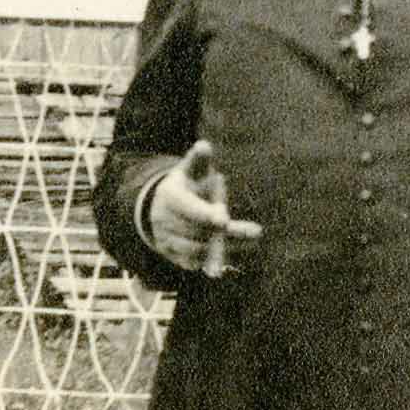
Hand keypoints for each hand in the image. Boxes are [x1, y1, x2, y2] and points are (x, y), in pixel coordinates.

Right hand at [144, 140, 263, 276]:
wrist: (164, 208)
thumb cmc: (188, 185)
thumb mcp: (192, 170)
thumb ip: (199, 160)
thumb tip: (204, 146)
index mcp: (170, 195)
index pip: (187, 207)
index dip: (204, 214)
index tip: (223, 220)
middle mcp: (163, 219)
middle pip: (195, 230)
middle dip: (218, 230)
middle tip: (246, 229)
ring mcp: (165, 239)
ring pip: (195, 249)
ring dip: (216, 245)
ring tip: (234, 234)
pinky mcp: (172, 256)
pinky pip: (193, 263)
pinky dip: (209, 259)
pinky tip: (222, 253)